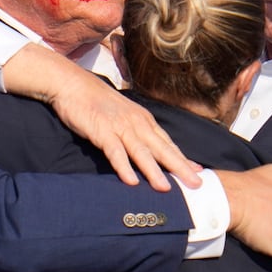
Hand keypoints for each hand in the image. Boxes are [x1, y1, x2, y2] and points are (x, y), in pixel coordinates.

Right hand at [3, 43, 201, 189]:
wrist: (73, 84)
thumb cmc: (97, 102)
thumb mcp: (123, 115)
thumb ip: (136, 131)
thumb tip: (148, 149)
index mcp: (143, 120)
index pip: (167, 143)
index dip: (183, 159)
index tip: (198, 173)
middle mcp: (136, 123)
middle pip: (162, 149)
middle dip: (180, 167)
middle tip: (196, 184)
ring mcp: (119, 127)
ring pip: (141, 152)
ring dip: (154, 171)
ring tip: (166, 188)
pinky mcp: (102, 131)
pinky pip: (115, 151)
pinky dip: (123, 166)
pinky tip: (131, 181)